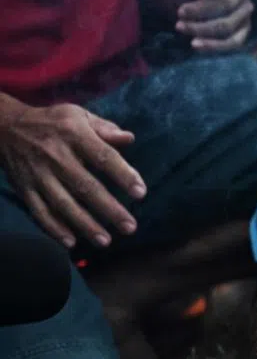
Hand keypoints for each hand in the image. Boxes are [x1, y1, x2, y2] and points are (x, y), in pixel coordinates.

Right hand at [0, 101, 145, 247]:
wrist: (4, 126)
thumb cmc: (52, 122)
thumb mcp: (78, 115)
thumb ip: (105, 129)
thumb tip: (130, 139)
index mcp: (74, 134)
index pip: (103, 156)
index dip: (123, 175)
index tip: (140, 193)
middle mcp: (55, 156)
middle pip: (85, 186)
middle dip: (109, 209)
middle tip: (130, 227)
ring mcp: (38, 174)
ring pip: (63, 203)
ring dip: (84, 224)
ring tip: (105, 241)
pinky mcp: (24, 188)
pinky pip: (39, 211)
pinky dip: (54, 228)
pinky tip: (71, 242)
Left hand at [172, 0, 253, 51]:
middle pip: (228, 2)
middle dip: (201, 10)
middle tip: (180, 12)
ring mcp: (246, 9)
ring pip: (228, 24)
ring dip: (201, 28)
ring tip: (180, 26)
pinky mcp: (243, 29)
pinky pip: (233, 42)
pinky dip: (213, 46)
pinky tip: (195, 44)